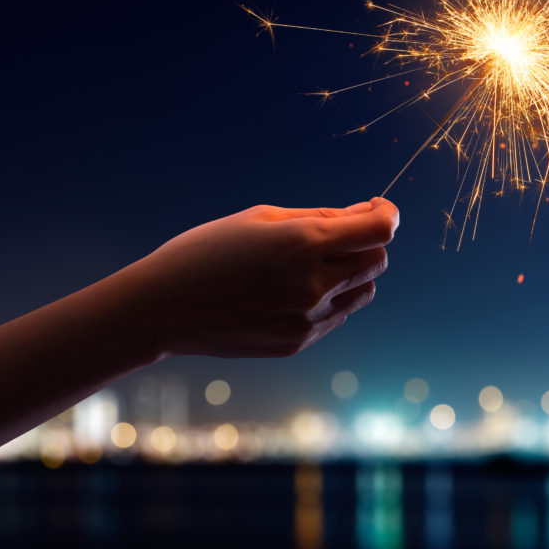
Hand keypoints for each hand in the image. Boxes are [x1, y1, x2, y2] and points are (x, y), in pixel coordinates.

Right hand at [120, 198, 398, 358]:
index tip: (376, 206)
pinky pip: (338, 314)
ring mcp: (307, 318)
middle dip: (368, 242)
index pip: (380, 230)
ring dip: (353, 273)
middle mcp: (313, 284)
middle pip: (377, 260)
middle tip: (340, 233)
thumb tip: (364, 214)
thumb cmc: (209, 250)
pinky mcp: (298, 342)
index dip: (386, 213)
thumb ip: (321, 217)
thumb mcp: (263, 218)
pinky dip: (330, 297)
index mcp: (304, 244)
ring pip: (364, 290)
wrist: (162, 308)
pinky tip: (293, 289)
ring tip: (314, 263)